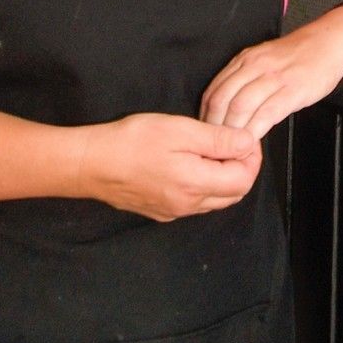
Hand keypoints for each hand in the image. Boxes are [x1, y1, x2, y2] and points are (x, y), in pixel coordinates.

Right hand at [77, 112, 262, 221]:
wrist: (90, 163)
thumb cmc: (132, 142)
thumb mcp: (180, 130)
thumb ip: (218, 140)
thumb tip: (248, 144)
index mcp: (196, 185)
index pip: (244, 180)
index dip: (252, 158)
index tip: (245, 138)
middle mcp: (188, 205)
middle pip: (233, 194)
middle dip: (241, 169)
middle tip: (233, 142)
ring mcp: (173, 212)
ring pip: (214, 200)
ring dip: (223, 178)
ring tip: (212, 150)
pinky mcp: (159, 211)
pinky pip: (194, 203)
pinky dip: (203, 185)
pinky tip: (190, 164)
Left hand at [200, 26, 342, 139]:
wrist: (330, 41)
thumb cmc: (299, 55)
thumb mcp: (264, 59)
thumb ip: (245, 79)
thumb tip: (227, 109)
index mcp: (245, 59)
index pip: (214, 90)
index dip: (205, 116)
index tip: (206, 134)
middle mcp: (255, 65)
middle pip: (222, 100)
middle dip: (214, 127)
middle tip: (215, 147)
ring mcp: (274, 77)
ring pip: (240, 107)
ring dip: (232, 132)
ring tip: (231, 149)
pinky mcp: (293, 89)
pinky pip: (267, 113)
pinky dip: (255, 131)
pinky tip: (252, 143)